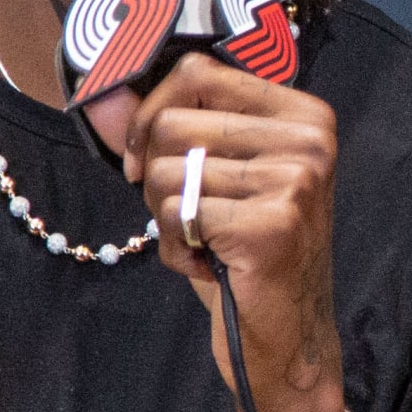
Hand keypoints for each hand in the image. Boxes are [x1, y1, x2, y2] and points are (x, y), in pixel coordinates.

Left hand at [122, 52, 346, 411]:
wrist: (287, 341)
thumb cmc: (245, 256)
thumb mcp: (216, 179)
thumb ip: (168, 130)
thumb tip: (102, 95)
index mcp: (303, 114)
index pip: (197, 71)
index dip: (152, 113)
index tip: (145, 158)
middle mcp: (309, 139)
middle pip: (174, 122)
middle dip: (157, 177)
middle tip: (189, 219)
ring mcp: (296, 181)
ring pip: (167, 172)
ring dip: (166, 220)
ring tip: (204, 245)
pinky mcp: (273, 225)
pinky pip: (176, 216)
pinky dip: (174, 251)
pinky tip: (207, 267)